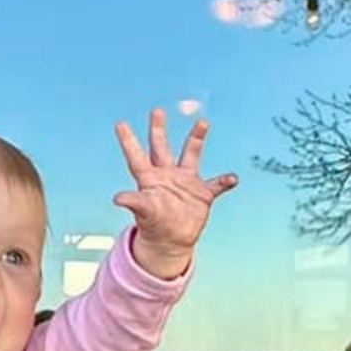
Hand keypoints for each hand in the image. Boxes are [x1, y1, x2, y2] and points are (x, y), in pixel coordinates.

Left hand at [112, 108, 236, 277]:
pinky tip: (232, 178)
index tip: (120, 124)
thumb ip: (134, 201)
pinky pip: (217, 184)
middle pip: (161, 147)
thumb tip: (118, 198)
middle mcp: (166, 175)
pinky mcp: (202, 194)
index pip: (137, 157)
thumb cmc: (153, 225)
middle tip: (157, 110)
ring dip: (196, 139)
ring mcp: (185, 182)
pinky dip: (225, 181)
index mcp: (149, 180)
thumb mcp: (144, 212)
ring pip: (191, 154)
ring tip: (203, 122)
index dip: (128, 141)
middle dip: (158, 129)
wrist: (172, 240)